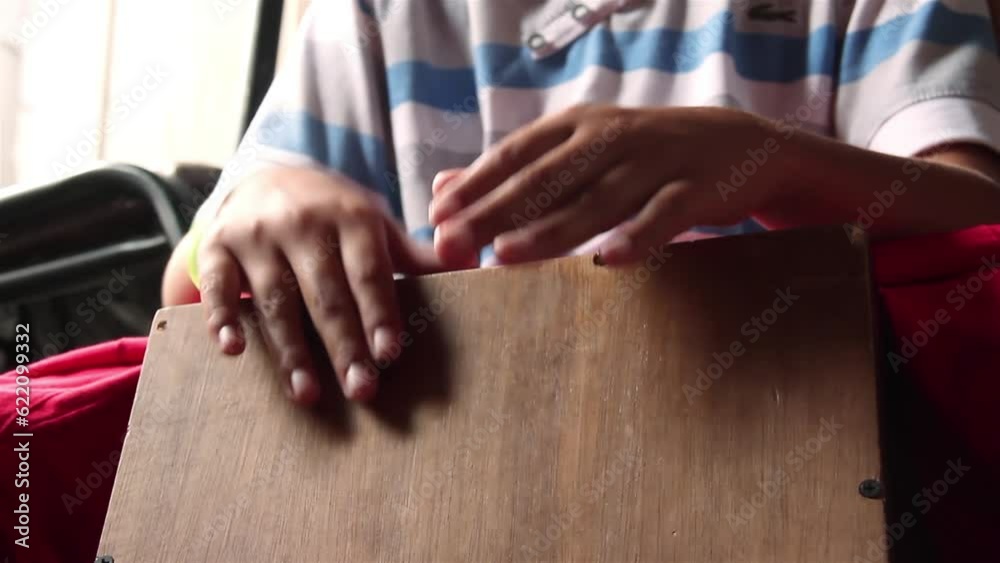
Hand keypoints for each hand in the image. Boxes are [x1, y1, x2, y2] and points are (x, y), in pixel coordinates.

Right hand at [197, 165, 442, 403]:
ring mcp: (257, 235)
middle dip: (343, 344)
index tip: (389, 352)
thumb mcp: (376, 226)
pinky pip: (218, 286)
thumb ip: (419, 255)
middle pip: (325, 293)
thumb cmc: (335, 216)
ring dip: (291, 349)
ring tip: (308, 393)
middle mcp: (303, 222)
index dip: (378, 311)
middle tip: (361, 390)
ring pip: (274, 298)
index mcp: (350, 216)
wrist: (266, 177)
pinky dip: (222, 316)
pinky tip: (233, 351)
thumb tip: (474, 261)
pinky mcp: (218, 247)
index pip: (367, 271)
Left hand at [428, 104, 786, 265]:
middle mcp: (610, 136)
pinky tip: (609, 261)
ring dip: (550, 230)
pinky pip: (663, 215)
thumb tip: (442, 187)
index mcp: (576, 125)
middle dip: (494, 212)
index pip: (515, 155)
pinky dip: (637, 237)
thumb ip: (515, 171)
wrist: (736, 143)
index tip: (435, 216)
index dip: (475, 185)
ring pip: (596, 200)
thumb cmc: (642, 154)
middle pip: (545, 179)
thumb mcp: (578, 151)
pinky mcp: (695, 188)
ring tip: (506, 256)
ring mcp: (654, 161)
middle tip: (452, 244)